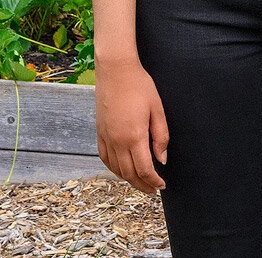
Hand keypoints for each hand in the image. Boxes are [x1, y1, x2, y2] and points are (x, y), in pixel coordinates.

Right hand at [95, 57, 168, 193]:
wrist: (115, 71)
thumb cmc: (140, 86)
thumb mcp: (157, 109)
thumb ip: (161, 136)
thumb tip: (162, 159)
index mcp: (134, 136)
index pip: (144, 169)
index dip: (153, 181)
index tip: (162, 185)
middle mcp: (117, 141)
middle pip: (129, 174)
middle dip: (142, 184)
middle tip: (153, 190)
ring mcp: (106, 137)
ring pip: (116, 169)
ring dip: (128, 179)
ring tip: (140, 183)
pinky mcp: (99, 132)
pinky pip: (105, 158)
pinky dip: (114, 169)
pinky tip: (121, 170)